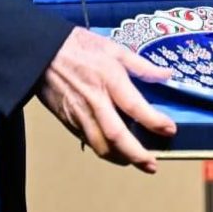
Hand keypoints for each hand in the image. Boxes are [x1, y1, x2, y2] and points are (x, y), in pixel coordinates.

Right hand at [37, 27, 176, 172]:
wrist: (42, 52)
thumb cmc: (80, 46)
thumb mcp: (114, 48)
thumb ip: (141, 65)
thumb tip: (166, 74)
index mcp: (110, 80)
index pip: (136, 107)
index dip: (154, 121)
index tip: (170, 130)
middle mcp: (96, 101)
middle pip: (117, 136)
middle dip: (136, 155)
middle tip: (152, 165)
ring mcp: (80, 113)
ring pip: (100, 145)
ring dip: (119, 158)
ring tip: (133, 162)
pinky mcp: (68, 120)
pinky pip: (87, 140)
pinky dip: (102, 149)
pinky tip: (112, 150)